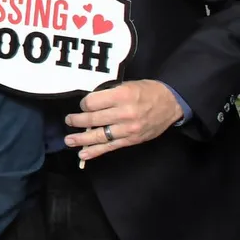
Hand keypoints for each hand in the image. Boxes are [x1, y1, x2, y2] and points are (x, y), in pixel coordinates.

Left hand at [64, 80, 184, 162]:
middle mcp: (124, 113)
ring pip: (99, 136)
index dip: (83, 104)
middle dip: (77, 121)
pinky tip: (83, 154)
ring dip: (81, 139)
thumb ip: (108, 94)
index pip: (92, 103)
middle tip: (68, 120)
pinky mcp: (132, 140)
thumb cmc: (146, 91)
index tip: (83, 104)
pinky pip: (110, 147)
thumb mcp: (126, 85)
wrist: (171, 103)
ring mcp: (128, 129)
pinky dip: (95, 151)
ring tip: (69, 141)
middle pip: (93, 119)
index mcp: (122, 96)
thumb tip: (88, 104)